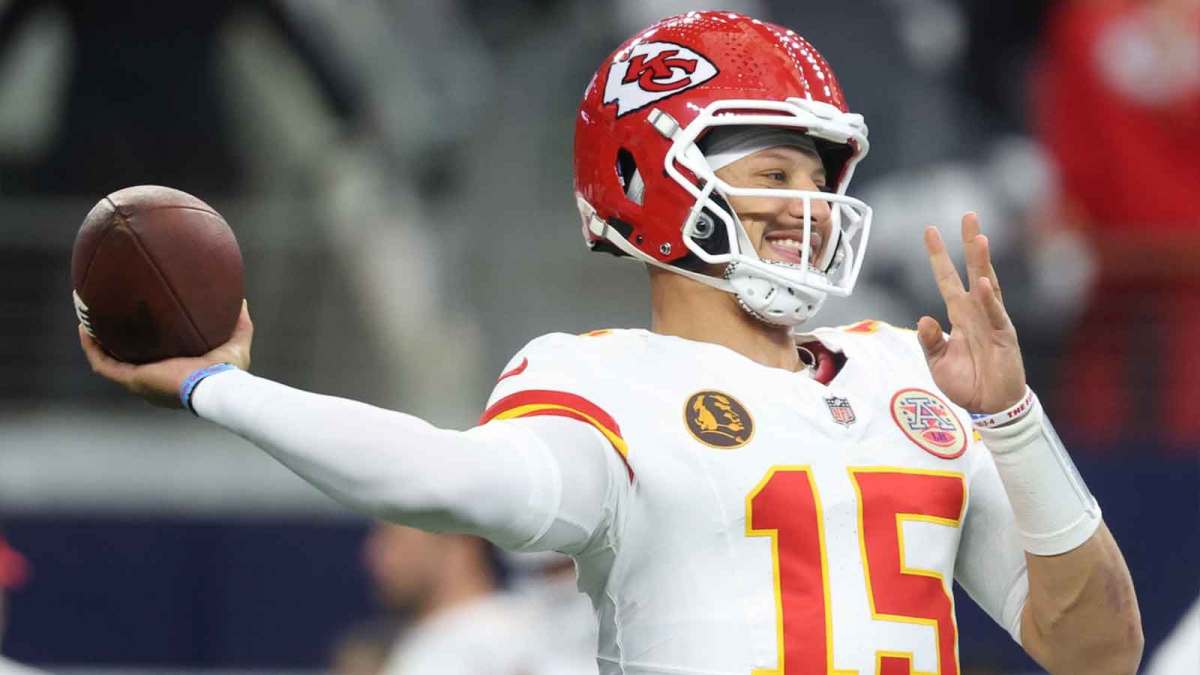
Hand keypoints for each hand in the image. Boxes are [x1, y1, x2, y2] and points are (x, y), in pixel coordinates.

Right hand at [80, 301, 253, 408]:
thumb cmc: (229, 372)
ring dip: (96, 343)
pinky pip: (103, 364)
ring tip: (88, 320)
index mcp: (175, 375)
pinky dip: (92, 347)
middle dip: (116, 342)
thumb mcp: (236, 343)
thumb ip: (239, 323)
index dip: (145, 344)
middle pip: (127, 360)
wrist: (216, 387)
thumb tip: (241, 300)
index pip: (155, 359)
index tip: (140, 325)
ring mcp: (140, 382)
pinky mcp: (132, 380)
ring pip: (109, 362)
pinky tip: (85, 328)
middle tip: (108, 319)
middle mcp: (154, 380)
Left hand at [916, 213, 1025, 413]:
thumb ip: (929, 340)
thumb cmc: (966, 382)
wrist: (989, 406)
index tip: (930, 231)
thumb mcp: (937, 361)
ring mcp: (992, 321)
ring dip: (983, 262)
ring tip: (979, 238)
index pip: (947, 278)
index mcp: (959, 314)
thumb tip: (922, 319)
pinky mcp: (1004, 336)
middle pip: (972, 270)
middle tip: (968, 215)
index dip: (939, 257)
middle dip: (969, 243)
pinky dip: (989, 300)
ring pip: (987, 285)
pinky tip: (984, 284)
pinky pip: (995, 315)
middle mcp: (976, 311)